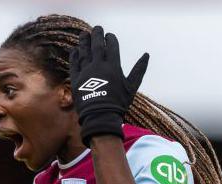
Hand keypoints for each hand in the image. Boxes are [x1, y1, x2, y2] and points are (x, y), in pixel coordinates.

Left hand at [69, 25, 148, 145]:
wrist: (100, 116)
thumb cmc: (119, 103)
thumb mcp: (132, 87)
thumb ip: (139, 70)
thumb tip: (146, 55)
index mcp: (113, 66)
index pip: (111, 46)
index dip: (110, 39)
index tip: (109, 35)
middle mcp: (98, 65)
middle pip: (97, 45)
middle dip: (97, 35)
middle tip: (97, 29)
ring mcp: (86, 71)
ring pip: (84, 51)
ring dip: (84, 41)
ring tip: (84, 34)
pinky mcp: (76, 78)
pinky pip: (74, 63)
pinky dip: (74, 55)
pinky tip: (75, 50)